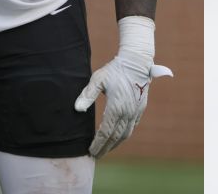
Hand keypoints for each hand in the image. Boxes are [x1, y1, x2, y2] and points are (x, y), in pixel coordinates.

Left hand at [73, 16, 172, 157]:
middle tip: (96, 155)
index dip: (97, 144)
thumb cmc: (115, 70)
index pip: (105, 133)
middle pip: (115, 138)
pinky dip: (124, 135)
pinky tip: (118, 137)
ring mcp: (135, 112)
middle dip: (105, 148)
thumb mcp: (98, 79)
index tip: (90, 151)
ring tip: (106, 150)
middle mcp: (127, 113)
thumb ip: (87, 95)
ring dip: (115, 144)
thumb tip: (77, 109)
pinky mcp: (140, 109)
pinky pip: (132, 127)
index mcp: (116, 108)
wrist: (137, 62)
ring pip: (125, 134)